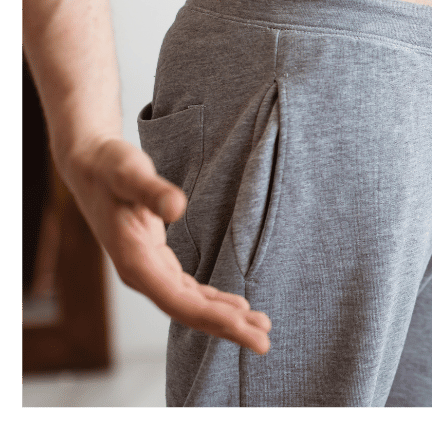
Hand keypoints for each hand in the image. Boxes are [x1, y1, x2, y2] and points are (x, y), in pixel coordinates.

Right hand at [59, 137, 271, 353]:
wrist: (88, 165)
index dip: (213, 317)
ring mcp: (148, 271)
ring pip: (191, 304)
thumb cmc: (109, 167)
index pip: (179, 300)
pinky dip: (213, 302)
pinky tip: (236, 308)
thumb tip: (176, 207)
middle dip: (228, 328)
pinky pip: (188, 291)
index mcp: (134, 261)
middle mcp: (140, 274)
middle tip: (265, 344)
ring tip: (261, 327)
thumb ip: (152, 190)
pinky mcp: (156, 263)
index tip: (245, 325)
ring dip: (225, 318)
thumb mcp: (130, 173)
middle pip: (189, 311)